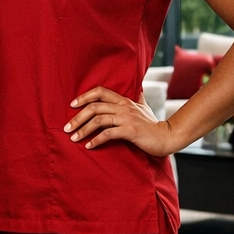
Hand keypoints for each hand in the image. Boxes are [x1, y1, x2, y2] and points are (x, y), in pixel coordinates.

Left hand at [65, 86, 180, 156]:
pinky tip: (89, 146)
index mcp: (124, 101)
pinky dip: (96, 140)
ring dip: (83, 130)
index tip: (72, 105)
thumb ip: (137, 98)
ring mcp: (127, 119)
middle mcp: (124, 107)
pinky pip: (108, 134)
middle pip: (94, 107)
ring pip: (98, 121)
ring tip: (73, 138)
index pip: (100, 92)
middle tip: (67, 128)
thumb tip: (138, 88)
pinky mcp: (130, 131)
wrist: (167, 137)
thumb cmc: (153, 124)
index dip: (84, 96)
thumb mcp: (143, 107)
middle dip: (77, 117)